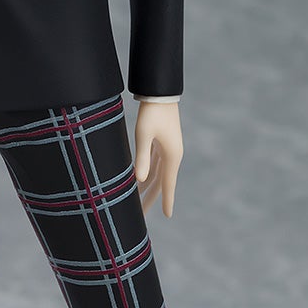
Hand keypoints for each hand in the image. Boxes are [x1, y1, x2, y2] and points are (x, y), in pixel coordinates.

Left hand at [133, 101, 182, 217]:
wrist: (160, 92)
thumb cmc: (152, 112)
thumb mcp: (144, 134)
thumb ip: (142, 156)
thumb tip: (140, 179)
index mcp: (172, 155)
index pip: (168, 184)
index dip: (167, 200)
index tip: (167, 216)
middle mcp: (172, 155)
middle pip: (160, 182)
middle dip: (149, 198)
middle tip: (140, 216)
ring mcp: (167, 148)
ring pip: (156, 173)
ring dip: (146, 186)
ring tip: (135, 200)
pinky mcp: (162, 141)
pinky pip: (155, 163)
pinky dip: (148, 173)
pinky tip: (140, 179)